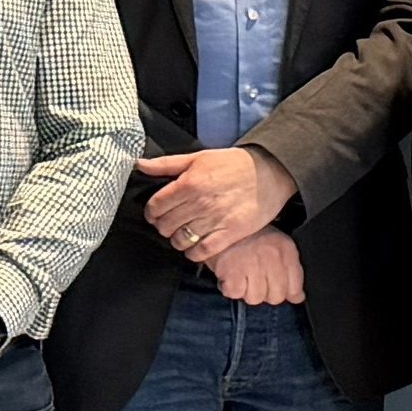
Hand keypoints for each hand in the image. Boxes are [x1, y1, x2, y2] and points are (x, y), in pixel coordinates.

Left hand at [138, 145, 295, 267]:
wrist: (271, 172)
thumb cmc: (235, 164)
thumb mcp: (198, 157)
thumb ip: (166, 163)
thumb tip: (140, 165)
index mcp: (189, 183)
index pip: (156, 206)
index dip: (152, 212)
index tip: (158, 213)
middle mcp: (199, 203)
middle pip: (165, 225)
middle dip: (164, 225)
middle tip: (171, 223)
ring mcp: (215, 220)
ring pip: (180, 241)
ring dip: (178, 239)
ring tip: (184, 233)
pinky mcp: (230, 233)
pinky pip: (201, 252)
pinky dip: (194, 252)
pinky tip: (197, 245)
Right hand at [210, 229, 304, 306]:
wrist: (220, 225)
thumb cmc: (249, 238)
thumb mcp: (276, 247)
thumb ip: (291, 272)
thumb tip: (298, 297)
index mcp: (286, 250)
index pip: (295, 287)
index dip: (287, 294)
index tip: (278, 290)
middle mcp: (271, 256)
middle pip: (276, 297)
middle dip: (265, 293)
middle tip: (255, 280)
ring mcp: (252, 263)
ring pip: (255, 298)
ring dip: (246, 291)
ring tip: (242, 276)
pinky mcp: (232, 270)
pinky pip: (236, 294)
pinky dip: (230, 289)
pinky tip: (231, 275)